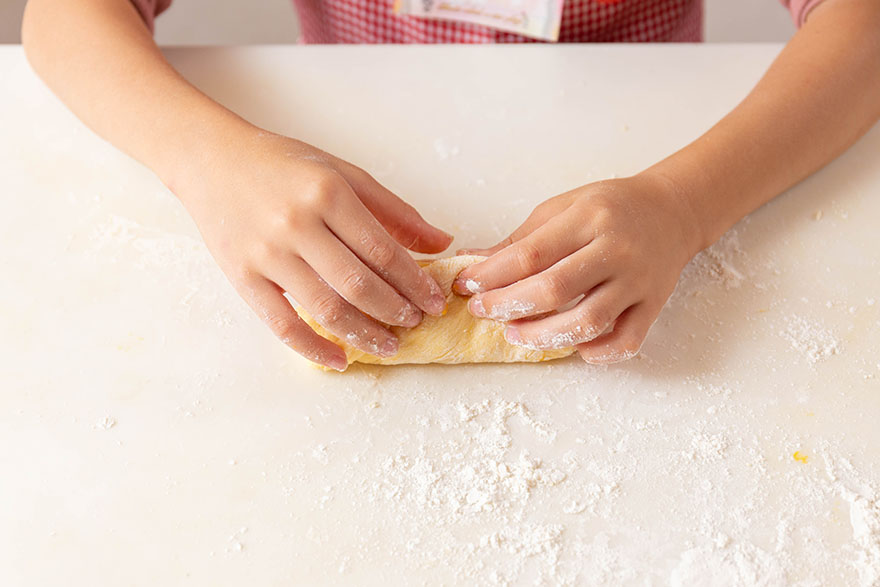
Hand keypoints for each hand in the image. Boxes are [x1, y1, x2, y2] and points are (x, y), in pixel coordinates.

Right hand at [176, 128, 451, 369]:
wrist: (212, 160)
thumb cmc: (283, 165)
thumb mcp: (343, 174)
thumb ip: (394, 211)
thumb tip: (442, 242)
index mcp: (328, 194)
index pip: (383, 251)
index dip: (414, 283)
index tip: (434, 301)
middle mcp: (297, 224)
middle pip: (358, 284)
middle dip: (395, 311)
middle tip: (416, 323)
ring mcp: (267, 254)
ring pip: (326, 308)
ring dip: (364, 334)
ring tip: (389, 345)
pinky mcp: (242, 277)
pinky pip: (282, 324)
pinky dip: (313, 349)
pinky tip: (339, 361)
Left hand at [453, 173, 700, 363]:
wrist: (673, 211)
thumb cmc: (611, 208)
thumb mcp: (563, 208)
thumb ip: (521, 239)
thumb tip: (474, 263)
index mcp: (588, 219)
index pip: (531, 254)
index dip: (492, 275)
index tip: (467, 286)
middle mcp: (616, 250)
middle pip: (554, 289)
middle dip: (508, 306)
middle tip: (482, 312)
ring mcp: (638, 280)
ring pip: (589, 321)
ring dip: (544, 336)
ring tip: (516, 334)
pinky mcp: (654, 304)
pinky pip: (628, 340)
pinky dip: (599, 352)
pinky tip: (573, 348)